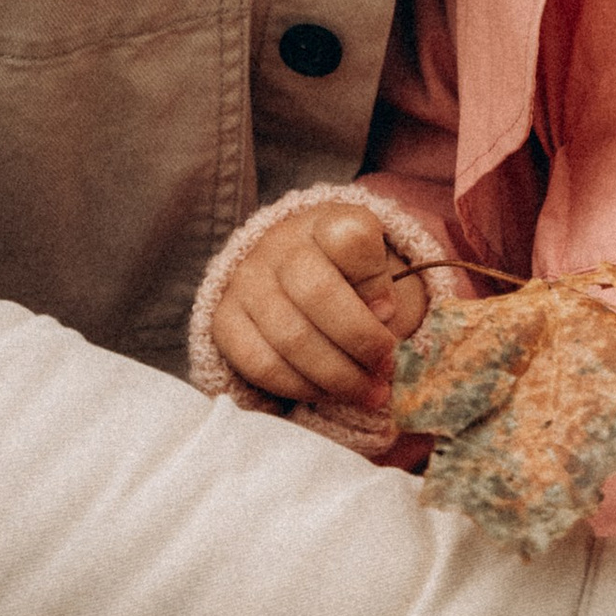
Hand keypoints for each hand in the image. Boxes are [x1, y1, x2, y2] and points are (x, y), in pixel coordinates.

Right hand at [212, 204, 430, 411]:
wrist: (288, 274)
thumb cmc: (344, 274)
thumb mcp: (372, 265)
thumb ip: (380, 287)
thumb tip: (379, 317)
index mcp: (324, 222)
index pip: (351, 238)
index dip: (376, 281)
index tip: (391, 312)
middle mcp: (278, 245)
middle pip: (318, 293)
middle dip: (361, 341)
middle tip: (386, 369)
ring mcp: (246, 281)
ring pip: (291, 338)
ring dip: (337, 376)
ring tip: (367, 393)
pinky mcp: (224, 320)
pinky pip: (261, 364)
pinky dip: (301, 388)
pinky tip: (327, 393)